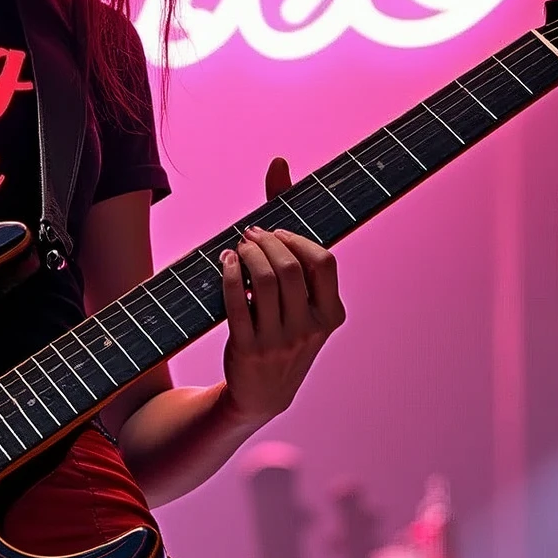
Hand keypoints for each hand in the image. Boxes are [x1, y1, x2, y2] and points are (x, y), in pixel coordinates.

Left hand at [218, 156, 346, 426]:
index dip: (297, 238)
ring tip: (239, 247)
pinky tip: (224, 263)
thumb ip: (294, 236)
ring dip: (246, 255)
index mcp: (332, 315)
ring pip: (262, 282)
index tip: (277, 232)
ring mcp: (280, 341)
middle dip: (266, 242)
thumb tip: (279, 163)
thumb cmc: (283, 330)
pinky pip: (235, 303)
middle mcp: (310, 329)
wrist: (262, 394)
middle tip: (250, 235)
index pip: (323, 261)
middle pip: (289, 267)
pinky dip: (228, 275)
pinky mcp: (248, 349)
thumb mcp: (301, 297)